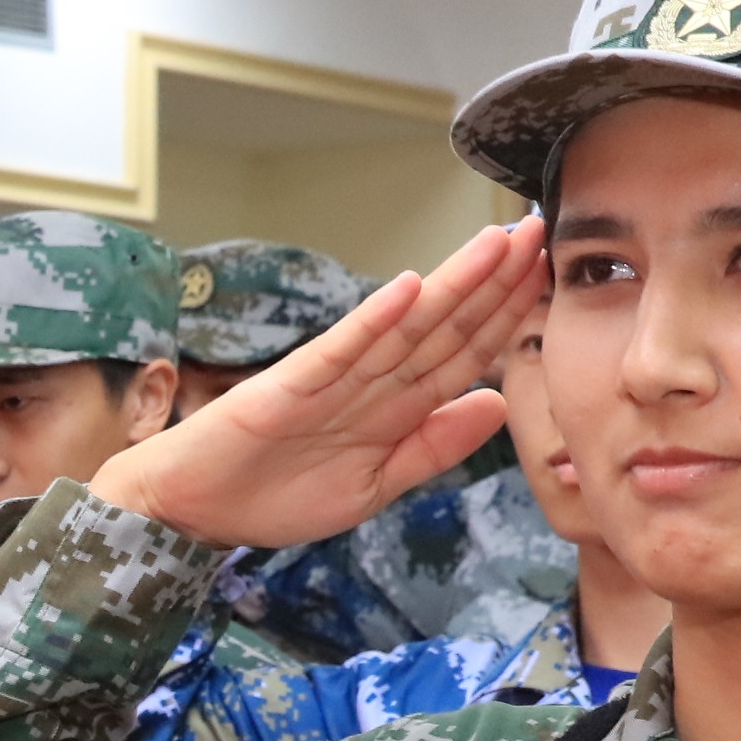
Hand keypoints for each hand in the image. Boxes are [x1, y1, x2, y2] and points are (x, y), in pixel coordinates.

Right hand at [92, 221, 542, 553]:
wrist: (192, 510)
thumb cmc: (274, 495)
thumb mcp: (373, 486)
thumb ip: (433, 447)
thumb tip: (498, 402)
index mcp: (394, 407)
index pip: (463, 353)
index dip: (507, 315)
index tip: (548, 276)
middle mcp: (369, 382)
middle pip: (443, 326)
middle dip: (494, 281)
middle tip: (538, 230)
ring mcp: (330, 380)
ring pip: (403, 328)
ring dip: (450, 286)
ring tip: (493, 244)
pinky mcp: (289, 388)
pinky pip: (339, 352)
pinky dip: (372, 321)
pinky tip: (407, 288)